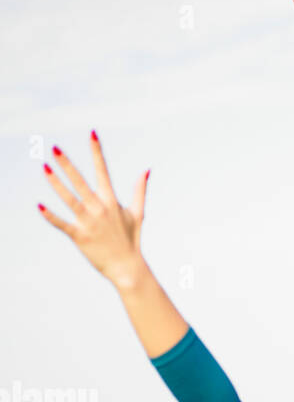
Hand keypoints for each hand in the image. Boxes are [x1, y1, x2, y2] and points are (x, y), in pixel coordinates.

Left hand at [38, 132, 149, 287]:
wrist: (128, 268)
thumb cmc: (131, 240)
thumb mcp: (138, 214)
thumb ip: (140, 191)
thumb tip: (147, 170)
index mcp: (111, 202)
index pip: (103, 171)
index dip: (97, 151)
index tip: (91, 133)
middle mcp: (100, 210)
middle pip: (81, 183)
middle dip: (68, 165)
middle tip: (55, 148)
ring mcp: (89, 223)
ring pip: (70, 199)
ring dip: (57, 184)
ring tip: (44, 168)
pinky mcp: (80, 237)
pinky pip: (63, 224)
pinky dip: (51, 216)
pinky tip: (39, 205)